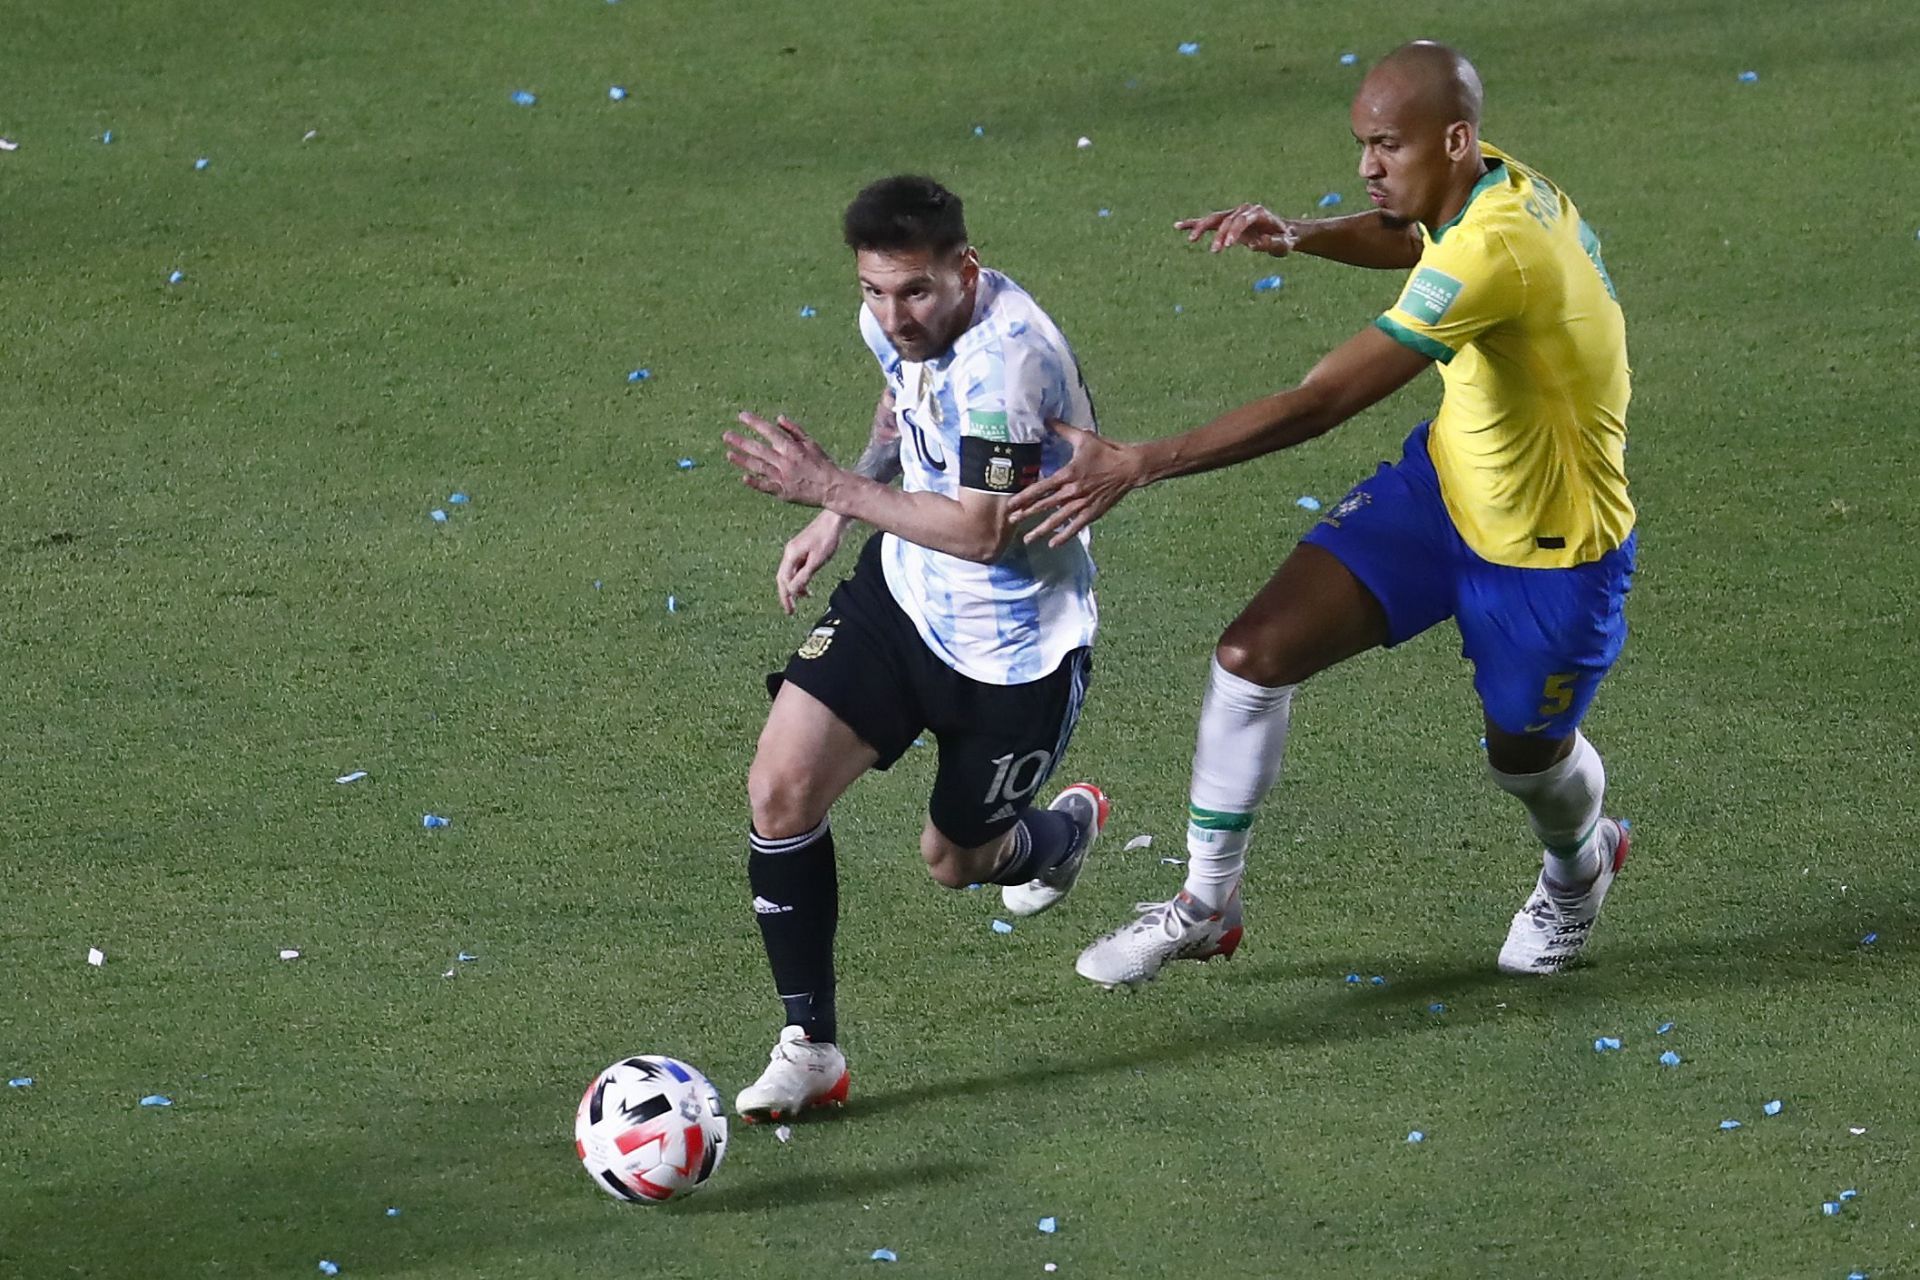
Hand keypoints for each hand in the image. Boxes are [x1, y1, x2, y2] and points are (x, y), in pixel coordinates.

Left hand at [724, 412, 841, 507]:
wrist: (832, 487)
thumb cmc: (822, 464)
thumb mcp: (811, 443)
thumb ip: (794, 430)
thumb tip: (778, 418)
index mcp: (792, 448)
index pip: (769, 431)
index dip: (754, 423)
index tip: (741, 416)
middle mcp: (785, 461)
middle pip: (759, 449)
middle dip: (741, 442)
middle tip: (726, 436)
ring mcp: (783, 477)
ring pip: (759, 467)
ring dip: (742, 461)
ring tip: (729, 454)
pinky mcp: (783, 492)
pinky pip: (766, 487)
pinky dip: (756, 483)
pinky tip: (744, 478)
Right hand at [775, 511, 846, 614]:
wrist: (835, 520)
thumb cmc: (827, 538)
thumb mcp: (817, 561)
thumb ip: (804, 576)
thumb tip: (793, 592)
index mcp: (791, 555)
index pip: (783, 581)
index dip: (786, 597)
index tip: (791, 610)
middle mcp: (790, 552)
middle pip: (783, 578)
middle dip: (787, 594)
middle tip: (791, 610)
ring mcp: (796, 550)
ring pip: (790, 572)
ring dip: (795, 586)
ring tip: (805, 597)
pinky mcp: (803, 548)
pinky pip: (797, 567)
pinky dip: (800, 578)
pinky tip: (807, 583)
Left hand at [1004, 421, 1145, 545]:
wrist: (1130, 467)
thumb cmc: (1107, 451)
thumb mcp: (1083, 438)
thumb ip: (1063, 430)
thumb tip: (1047, 418)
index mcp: (1068, 474)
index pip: (1040, 488)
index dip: (1024, 497)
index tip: (1010, 504)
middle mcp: (1072, 491)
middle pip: (1044, 506)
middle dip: (1026, 514)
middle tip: (1010, 522)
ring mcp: (1082, 504)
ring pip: (1057, 519)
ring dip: (1041, 530)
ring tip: (1027, 539)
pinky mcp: (1093, 512)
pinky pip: (1076, 526)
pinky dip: (1064, 536)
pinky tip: (1053, 544)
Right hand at [1175, 204, 1298, 255]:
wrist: (1282, 232)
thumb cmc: (1284, 239)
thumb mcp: (1284, 244)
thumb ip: (1272, 244)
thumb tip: (1256, 244)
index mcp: (1257, 212)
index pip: (1241, 220)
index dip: (1233, 232)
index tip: (1227, 246)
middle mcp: (1243, 210)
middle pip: (1226, 220)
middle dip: (1219, 235)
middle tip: (1215, 251)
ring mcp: (1233, 214)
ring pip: (1214, 219)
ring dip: (1201, 228)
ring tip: (1191, 240)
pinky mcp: (1226, 221)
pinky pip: (1208, 222)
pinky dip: (1193, 224)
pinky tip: (1178, 226)